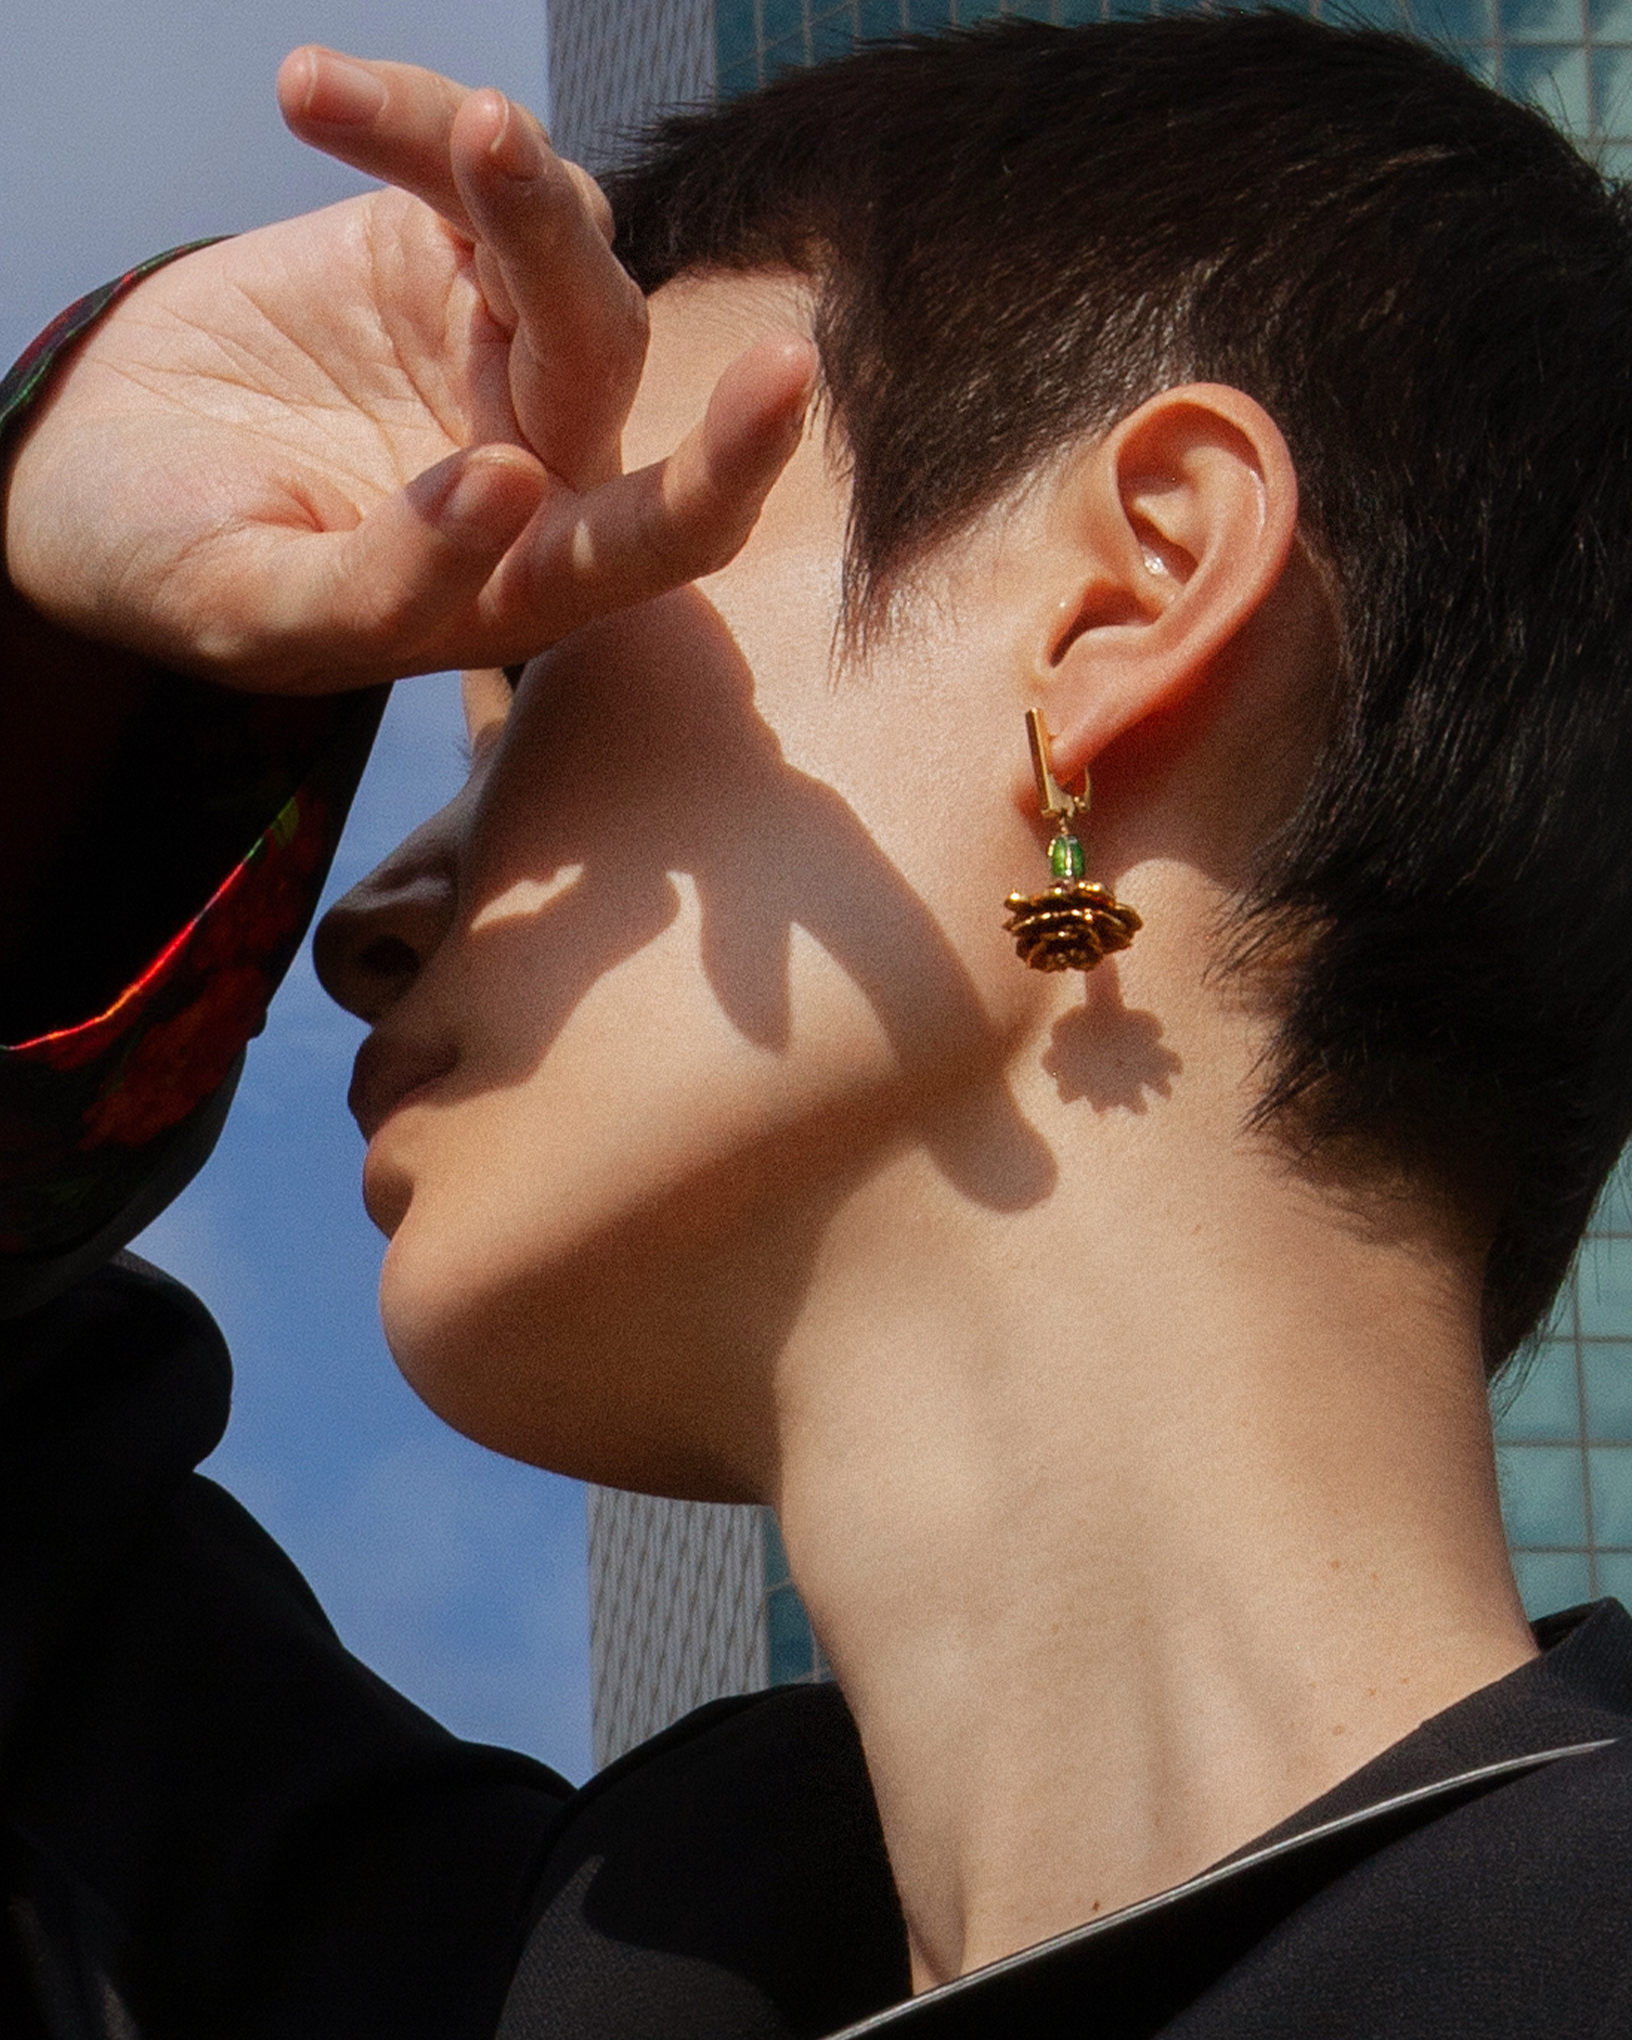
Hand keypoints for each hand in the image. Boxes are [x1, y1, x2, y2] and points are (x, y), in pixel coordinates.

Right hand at [3, 50, 815, 693]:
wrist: (97, 476)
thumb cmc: (180, 573)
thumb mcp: (257, 610)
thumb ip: (383, 587)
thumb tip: (508, 489)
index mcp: (525, 582)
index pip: (663, 533)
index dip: (730, 464)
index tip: (782, 371)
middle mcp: (538, 459)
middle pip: (599, 348)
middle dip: (556, 250)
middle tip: (485, 141)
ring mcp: (491, 344)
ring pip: (554, 240)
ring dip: (497, 171)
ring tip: (430, 117)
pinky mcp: (431, 248)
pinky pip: (452, 157)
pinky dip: (396, 112)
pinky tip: (307, 93)